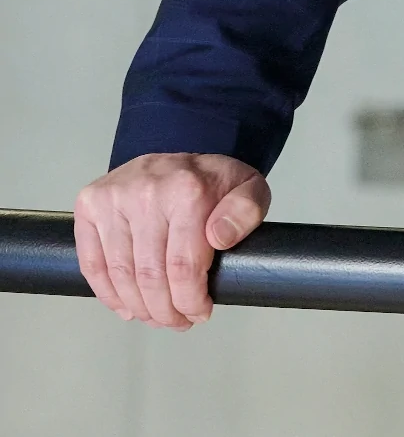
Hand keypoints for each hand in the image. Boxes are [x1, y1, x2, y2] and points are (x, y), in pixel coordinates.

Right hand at [74, 153, 269, 329]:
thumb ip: (247, 211)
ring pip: (121, 276)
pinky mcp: (90, 204)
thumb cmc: (212, 180)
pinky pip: (93, 264)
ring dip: (139, 308)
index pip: (183, 266)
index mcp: (189, 189)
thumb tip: (219, 238)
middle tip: (177, 321)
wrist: (179, 145)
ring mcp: (114, 197)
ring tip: (156, 316)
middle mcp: (147, 191)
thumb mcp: (249, 188)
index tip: (199, 313)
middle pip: (150, 276)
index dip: (189, 301)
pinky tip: (127, 306)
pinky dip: (108, 294)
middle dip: (165, 311)